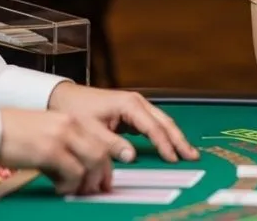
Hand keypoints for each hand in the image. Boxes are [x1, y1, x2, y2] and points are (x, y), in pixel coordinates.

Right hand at [0, 108, 111, 194]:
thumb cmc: (17, 134)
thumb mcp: (50, 134)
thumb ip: (68, 147)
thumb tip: (80, 173)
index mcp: (74, 119)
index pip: (104, 137)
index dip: (115, 155)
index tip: (115, 171)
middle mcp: (72, 125)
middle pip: (102, 151)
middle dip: (103, 174)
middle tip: (97, 189)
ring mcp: (62, 136)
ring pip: (93, 161)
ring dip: (88, 181)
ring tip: (77, 190)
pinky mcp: (49, 150)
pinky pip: (73, 171)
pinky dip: (71, 185)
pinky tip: (60, 188)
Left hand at [48, 83, 199, 163]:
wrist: (64, 97)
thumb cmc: (76, 109)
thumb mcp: (91, 130)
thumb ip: (111, 144)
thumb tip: (132, 156)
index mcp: (130, 104)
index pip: (154, 127)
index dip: (165, 145)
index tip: (173, 159)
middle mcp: (138, 102)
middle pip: (165, 122)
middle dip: (180, 140)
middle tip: (193, 155)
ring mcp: (137, 106)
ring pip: (162, 122)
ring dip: (175, 137)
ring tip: (187, 152)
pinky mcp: (133, 112)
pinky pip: (154, 124)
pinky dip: (164, 135)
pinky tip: (170, 145)